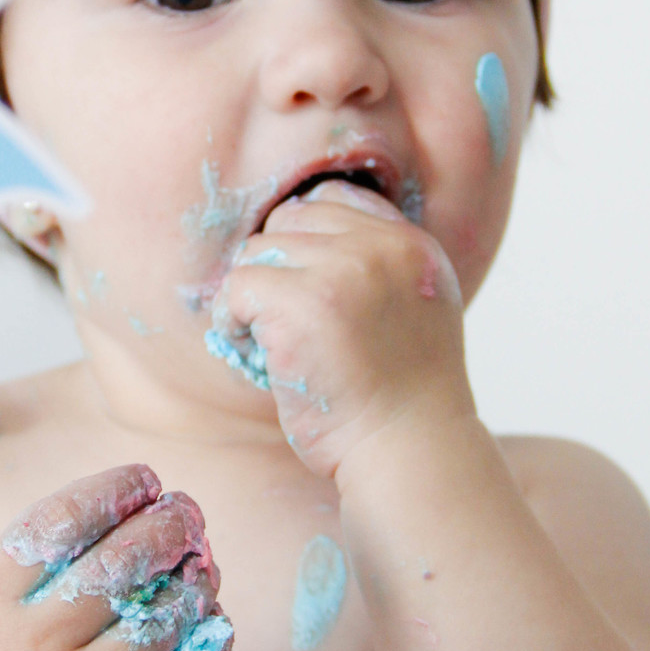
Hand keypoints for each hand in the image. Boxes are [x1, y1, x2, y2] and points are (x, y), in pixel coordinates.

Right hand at [0, 465, 232, 650]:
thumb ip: (49, 542)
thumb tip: (147, 501)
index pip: (61, 522)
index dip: (115, 488)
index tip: (144, 478)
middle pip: (118, 566)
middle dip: (167, 525)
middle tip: (186, 512)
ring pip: (160, 620)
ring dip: (194, 580)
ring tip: (198, 562)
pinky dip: (207, 638)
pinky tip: (207, 616)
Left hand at [209, 180, 473, 478]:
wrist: (410, 451)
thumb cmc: (402, 398)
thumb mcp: (415, 309)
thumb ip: (378, 265)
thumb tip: (296, 233)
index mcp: (412, 244)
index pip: (332, 199)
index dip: (306, 243)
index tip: (309, 294)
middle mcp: (381, 247)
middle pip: (287, 220)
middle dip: (277, 269)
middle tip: (289, 325)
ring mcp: (343, 272)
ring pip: (255, 252)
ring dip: (254, 299)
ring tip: (277, 345)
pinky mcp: (302, 305)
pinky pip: (236, 288)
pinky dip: (235, 322)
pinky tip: (260, 356)